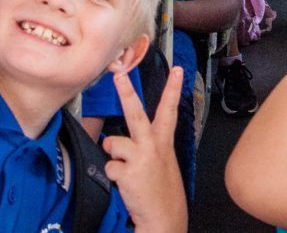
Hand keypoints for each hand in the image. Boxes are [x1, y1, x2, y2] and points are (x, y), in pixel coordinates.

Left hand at [103, 65, 187, 232]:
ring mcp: (140, 158)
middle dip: (126, 92)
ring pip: (113, 142)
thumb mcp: (162, 163)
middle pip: (136, 113)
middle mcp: (153, 146)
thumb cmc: (162, 192)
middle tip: (118, 74)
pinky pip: (109, 166)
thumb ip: (145, 147)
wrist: (164, 219)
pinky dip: (113, 176)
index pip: (170, 110)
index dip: (174, 88)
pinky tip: (126, 185)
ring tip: (127, 170)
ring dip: (114, 156)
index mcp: (163, 142)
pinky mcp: (127, 173)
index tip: (177, 69)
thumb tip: (115, 140)